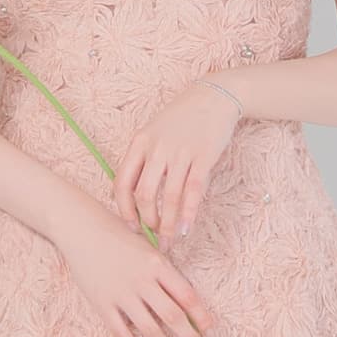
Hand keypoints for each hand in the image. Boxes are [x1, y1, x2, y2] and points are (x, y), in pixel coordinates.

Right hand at [58, 203, 217, 336]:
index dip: (201, 317)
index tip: (210, 331)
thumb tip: (186, 305)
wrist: (81, 229)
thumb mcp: (148, 247)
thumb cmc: (118, 235)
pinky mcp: (103, 305)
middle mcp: (142, 281)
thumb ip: (164, 272)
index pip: (187, 296)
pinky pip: (122, 334)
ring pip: (150, 329)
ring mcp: (121, 294)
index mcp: (157, 264)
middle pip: (172, 316)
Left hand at [111, 77, 240, 240]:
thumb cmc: (182, 119)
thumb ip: (144, 159)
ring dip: (170, 224)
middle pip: (145, 195)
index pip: (122, 182)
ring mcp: (180, 152)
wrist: (213, 96)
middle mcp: (157, 148)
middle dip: (149, 221)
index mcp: (139, 143)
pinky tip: (187, 228)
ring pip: (170, 197)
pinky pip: (193, 191)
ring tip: (171, 239)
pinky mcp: (203, 156)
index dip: (125, 209)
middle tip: (155, 234)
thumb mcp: (154, 132)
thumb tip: (137, 197)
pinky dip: (189, 213)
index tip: (132, 225)